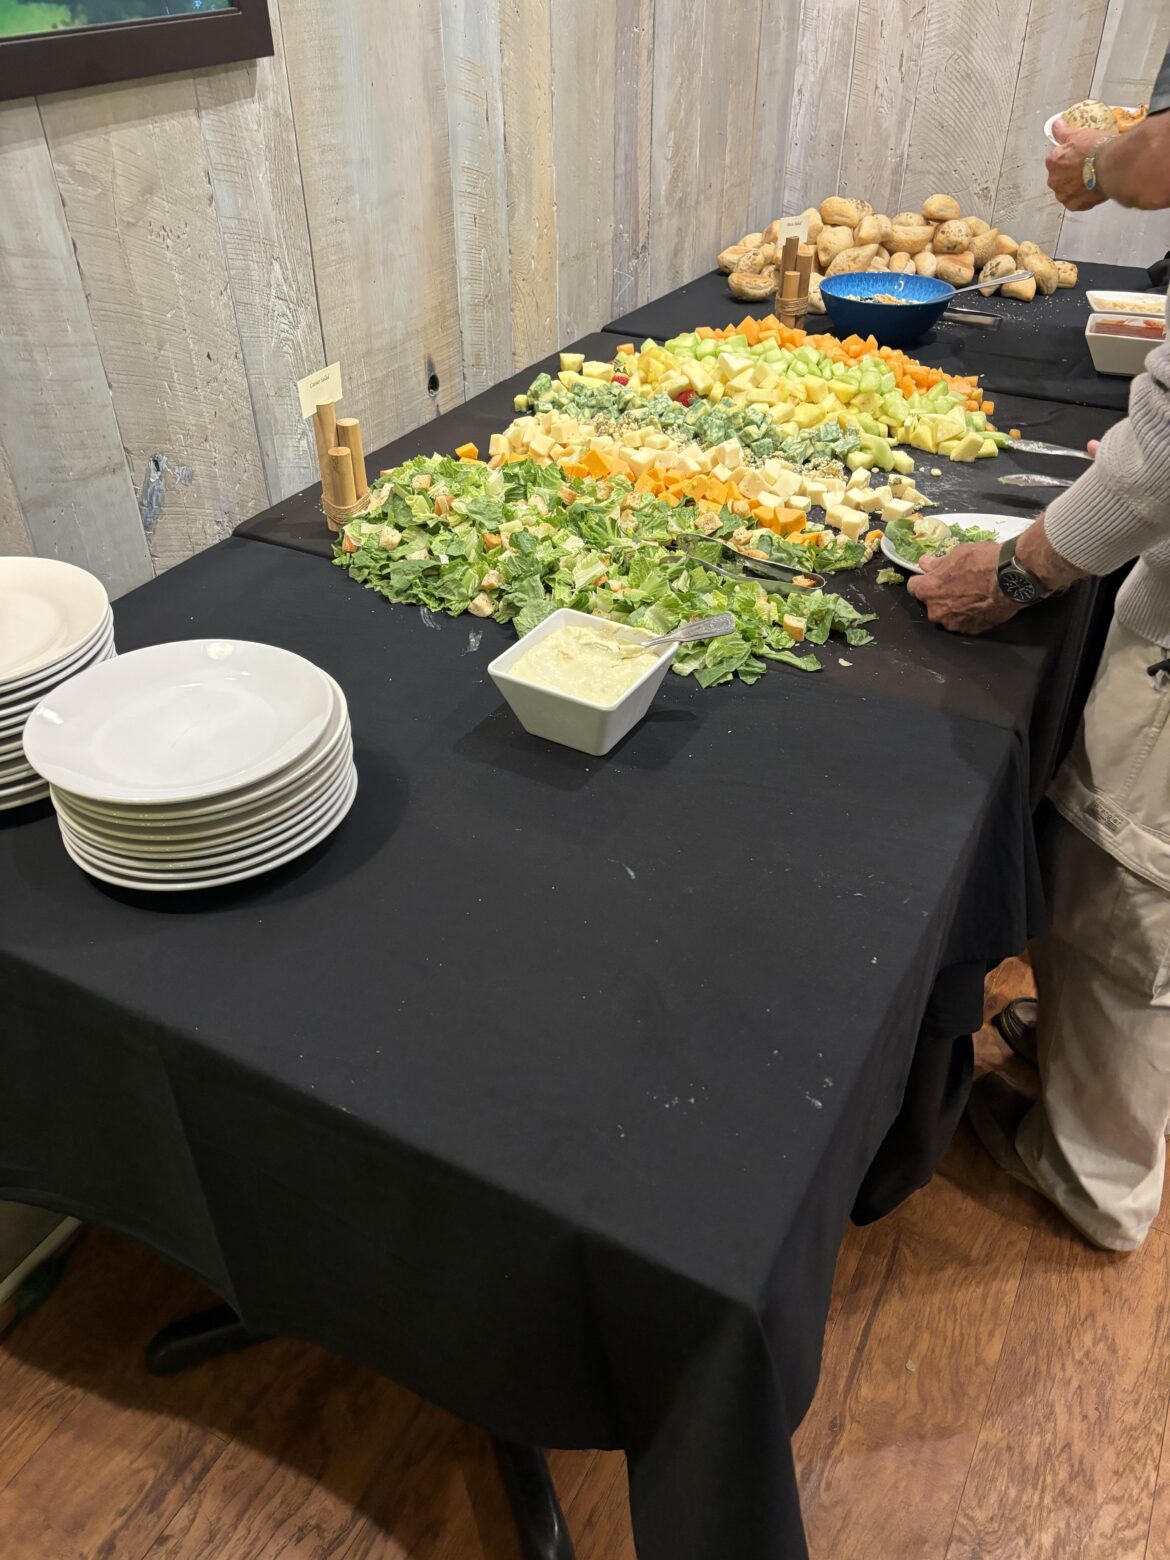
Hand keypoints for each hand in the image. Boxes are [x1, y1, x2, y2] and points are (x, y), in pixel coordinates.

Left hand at [906, 541, 1020, 633]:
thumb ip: (937, 563)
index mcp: (928, 590)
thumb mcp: (957, 554)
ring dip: (953, 608)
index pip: (913, 587)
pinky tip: (980, 604)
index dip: (923, 580)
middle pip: (930, 604)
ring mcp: (953, 624)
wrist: (1012, 578)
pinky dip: (968, 616)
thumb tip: (924, 564)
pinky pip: (963, 623)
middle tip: (956, 585)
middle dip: (938, 595)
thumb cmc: (983, 561)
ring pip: (946, 615)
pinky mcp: (970, 631)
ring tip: (971, 595)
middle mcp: (936, 611)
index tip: (932, 577)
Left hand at [1046, 119, 1109, 210]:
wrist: (1112, 166)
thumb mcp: (1079, 134)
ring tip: (1091, 178)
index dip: (1068, 157)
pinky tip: (1093, 189)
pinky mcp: (1075, 205)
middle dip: (1070, 173)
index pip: (1056, 159)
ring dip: (1076, 186)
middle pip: (1060, 176)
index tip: (1078, 155)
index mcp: (1052, 161)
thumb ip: (1063, 132)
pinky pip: (1077, 202)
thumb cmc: (1096, 149)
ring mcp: (1064, 194)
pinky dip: (1084, 197)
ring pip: (1067, 190)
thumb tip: (1056, 124)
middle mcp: (1054, 180)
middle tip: (1086, 166)